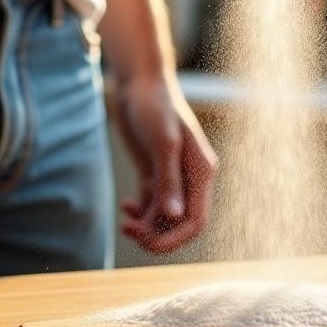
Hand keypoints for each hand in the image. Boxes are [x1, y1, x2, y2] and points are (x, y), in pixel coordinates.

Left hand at [113, 75, 216, 252]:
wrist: (139, 82)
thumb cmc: (155, 106)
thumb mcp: (163, 142)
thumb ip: (168, 180)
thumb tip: (174, 215)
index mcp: (201, 171)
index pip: (196, 219)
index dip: (176, 238)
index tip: (149, 244)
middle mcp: (190, 177)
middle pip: (179, 222)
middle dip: (158, 233)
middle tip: (130, 232)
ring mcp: (171, 175)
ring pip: (163, 215)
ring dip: (146, 225)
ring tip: (125, 223)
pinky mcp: (154, 171)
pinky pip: (151, 203)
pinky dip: (139, 211)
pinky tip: (125, 207)